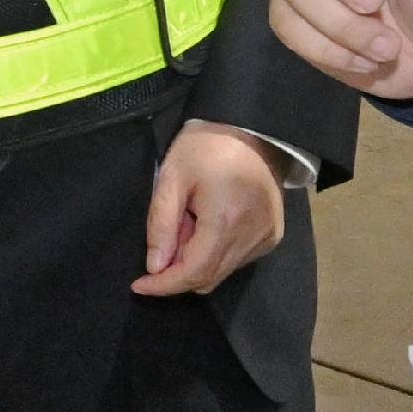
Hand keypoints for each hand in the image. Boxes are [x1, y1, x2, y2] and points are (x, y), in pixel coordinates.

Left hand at [135, 123, 285, 295]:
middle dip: (178, 270)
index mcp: (226, 221)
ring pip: (222, 272)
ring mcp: (267, 238)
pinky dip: (216, 253)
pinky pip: (237, 260)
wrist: (251, 126)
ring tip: (189, 222)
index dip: (164, 285)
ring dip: (197, 260)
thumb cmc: (206, 145)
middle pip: (208, 278)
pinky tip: (209, 224)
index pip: (194, 273)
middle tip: (165, 238)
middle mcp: (253, 237)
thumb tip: (155, 268)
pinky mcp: (273, 235)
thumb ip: (161, 226)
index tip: (139, 285)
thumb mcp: (171, 178)